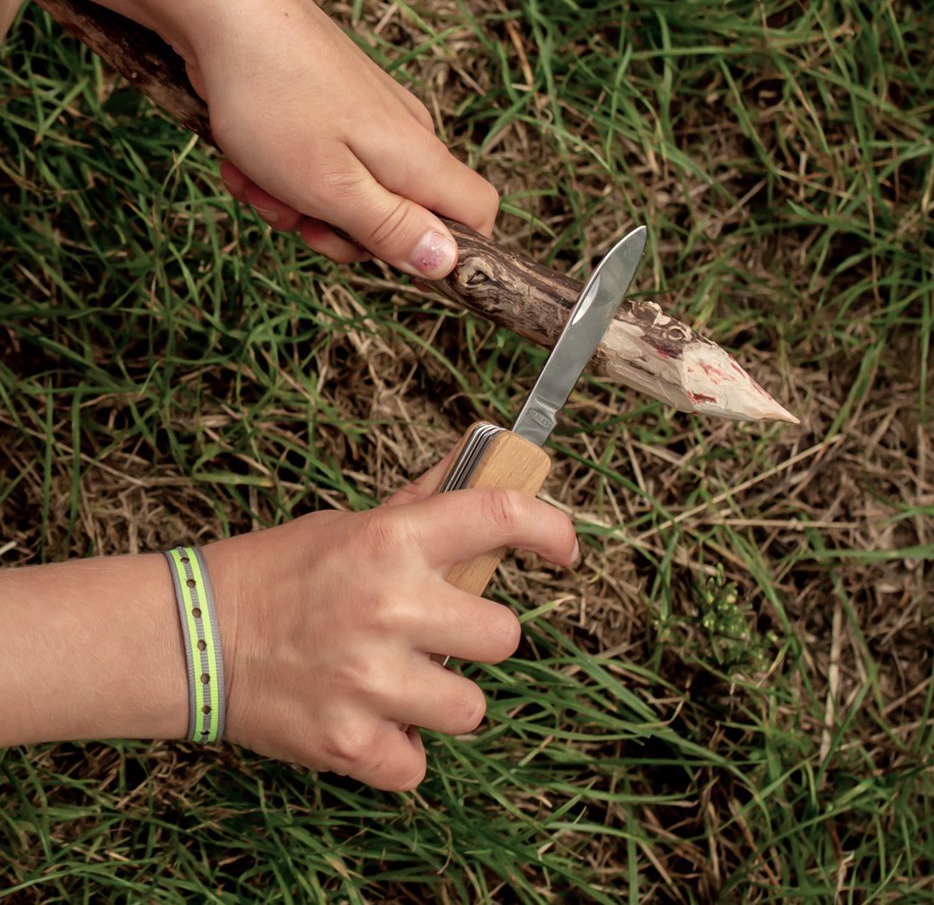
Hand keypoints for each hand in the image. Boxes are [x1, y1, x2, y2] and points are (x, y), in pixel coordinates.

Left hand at [187, 0, 498, 276]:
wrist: (221, 12)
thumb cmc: (276, 99)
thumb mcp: (334, 188)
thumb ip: (391, 230)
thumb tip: (445, 263)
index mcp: (419, 161)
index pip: (480, 215)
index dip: (452, 252)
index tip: (396, 262)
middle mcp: (405, 140)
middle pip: (403, 221)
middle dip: (347, 237)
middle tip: (304, 223)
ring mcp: (370, 125)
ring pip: (353, 199)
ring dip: (302, 209)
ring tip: (262, 184)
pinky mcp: (334, 114)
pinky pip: (322, 170)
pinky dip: (284, 179)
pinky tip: (248, 164)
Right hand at [204, 458, 577, 790]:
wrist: (193, 635)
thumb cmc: (277, 572)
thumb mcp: (351, 524)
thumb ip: (422, 502)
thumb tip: (480, 454)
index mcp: (392, 541)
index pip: (500, 518)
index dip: (550, 530)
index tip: (564, 549)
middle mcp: (391, 606)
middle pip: (505, 637)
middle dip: (478, 638)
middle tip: (437, 634)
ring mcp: (372, 680)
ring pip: (471, 710)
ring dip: (442, 700)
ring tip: (397, 682)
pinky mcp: (349, 742)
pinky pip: (418, 765)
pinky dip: (399, 751)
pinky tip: (370, 723)